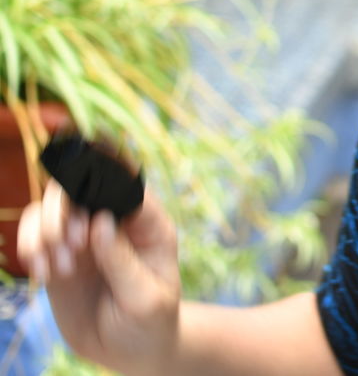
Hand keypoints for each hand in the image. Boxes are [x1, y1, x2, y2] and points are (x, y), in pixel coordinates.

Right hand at [16, 180, 180, 375]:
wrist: (128, 350)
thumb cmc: (150, 322)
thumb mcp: (145, 298)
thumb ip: (123, 260)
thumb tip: (100, 220)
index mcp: (148, 223)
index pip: (124, 184)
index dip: (98, 191)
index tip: (88, 226)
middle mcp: (115, 221)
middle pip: (78, 186)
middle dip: (64, 211)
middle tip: (71, 246)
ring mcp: (84, 236)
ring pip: (50, 207)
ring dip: (44, 231)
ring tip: (60, 269)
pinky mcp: (59, 254)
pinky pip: (34, 234)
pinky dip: (30, 247)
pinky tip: (45, 273)